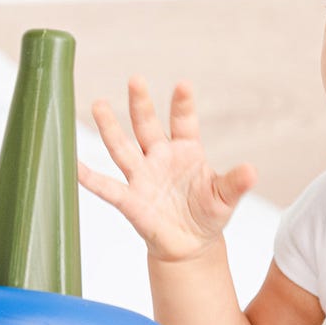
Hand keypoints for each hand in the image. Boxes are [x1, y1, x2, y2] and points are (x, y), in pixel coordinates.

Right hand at [77, 76, 256, 262]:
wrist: (190, 244)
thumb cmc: (207, 213)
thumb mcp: (225, 198)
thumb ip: (234, 183)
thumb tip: (252, 171)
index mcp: (186, 151)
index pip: (183, 122)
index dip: (182, 105)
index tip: (182, 85)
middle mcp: (160, 157)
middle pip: (147, 126)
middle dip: (141, 104)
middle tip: (135, 79)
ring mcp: (142, 176)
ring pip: (123, 147)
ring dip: (110, 128)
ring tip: (98, 104)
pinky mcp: (130, 200)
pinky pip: (107, 187)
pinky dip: (89, 177)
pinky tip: (73, 163)